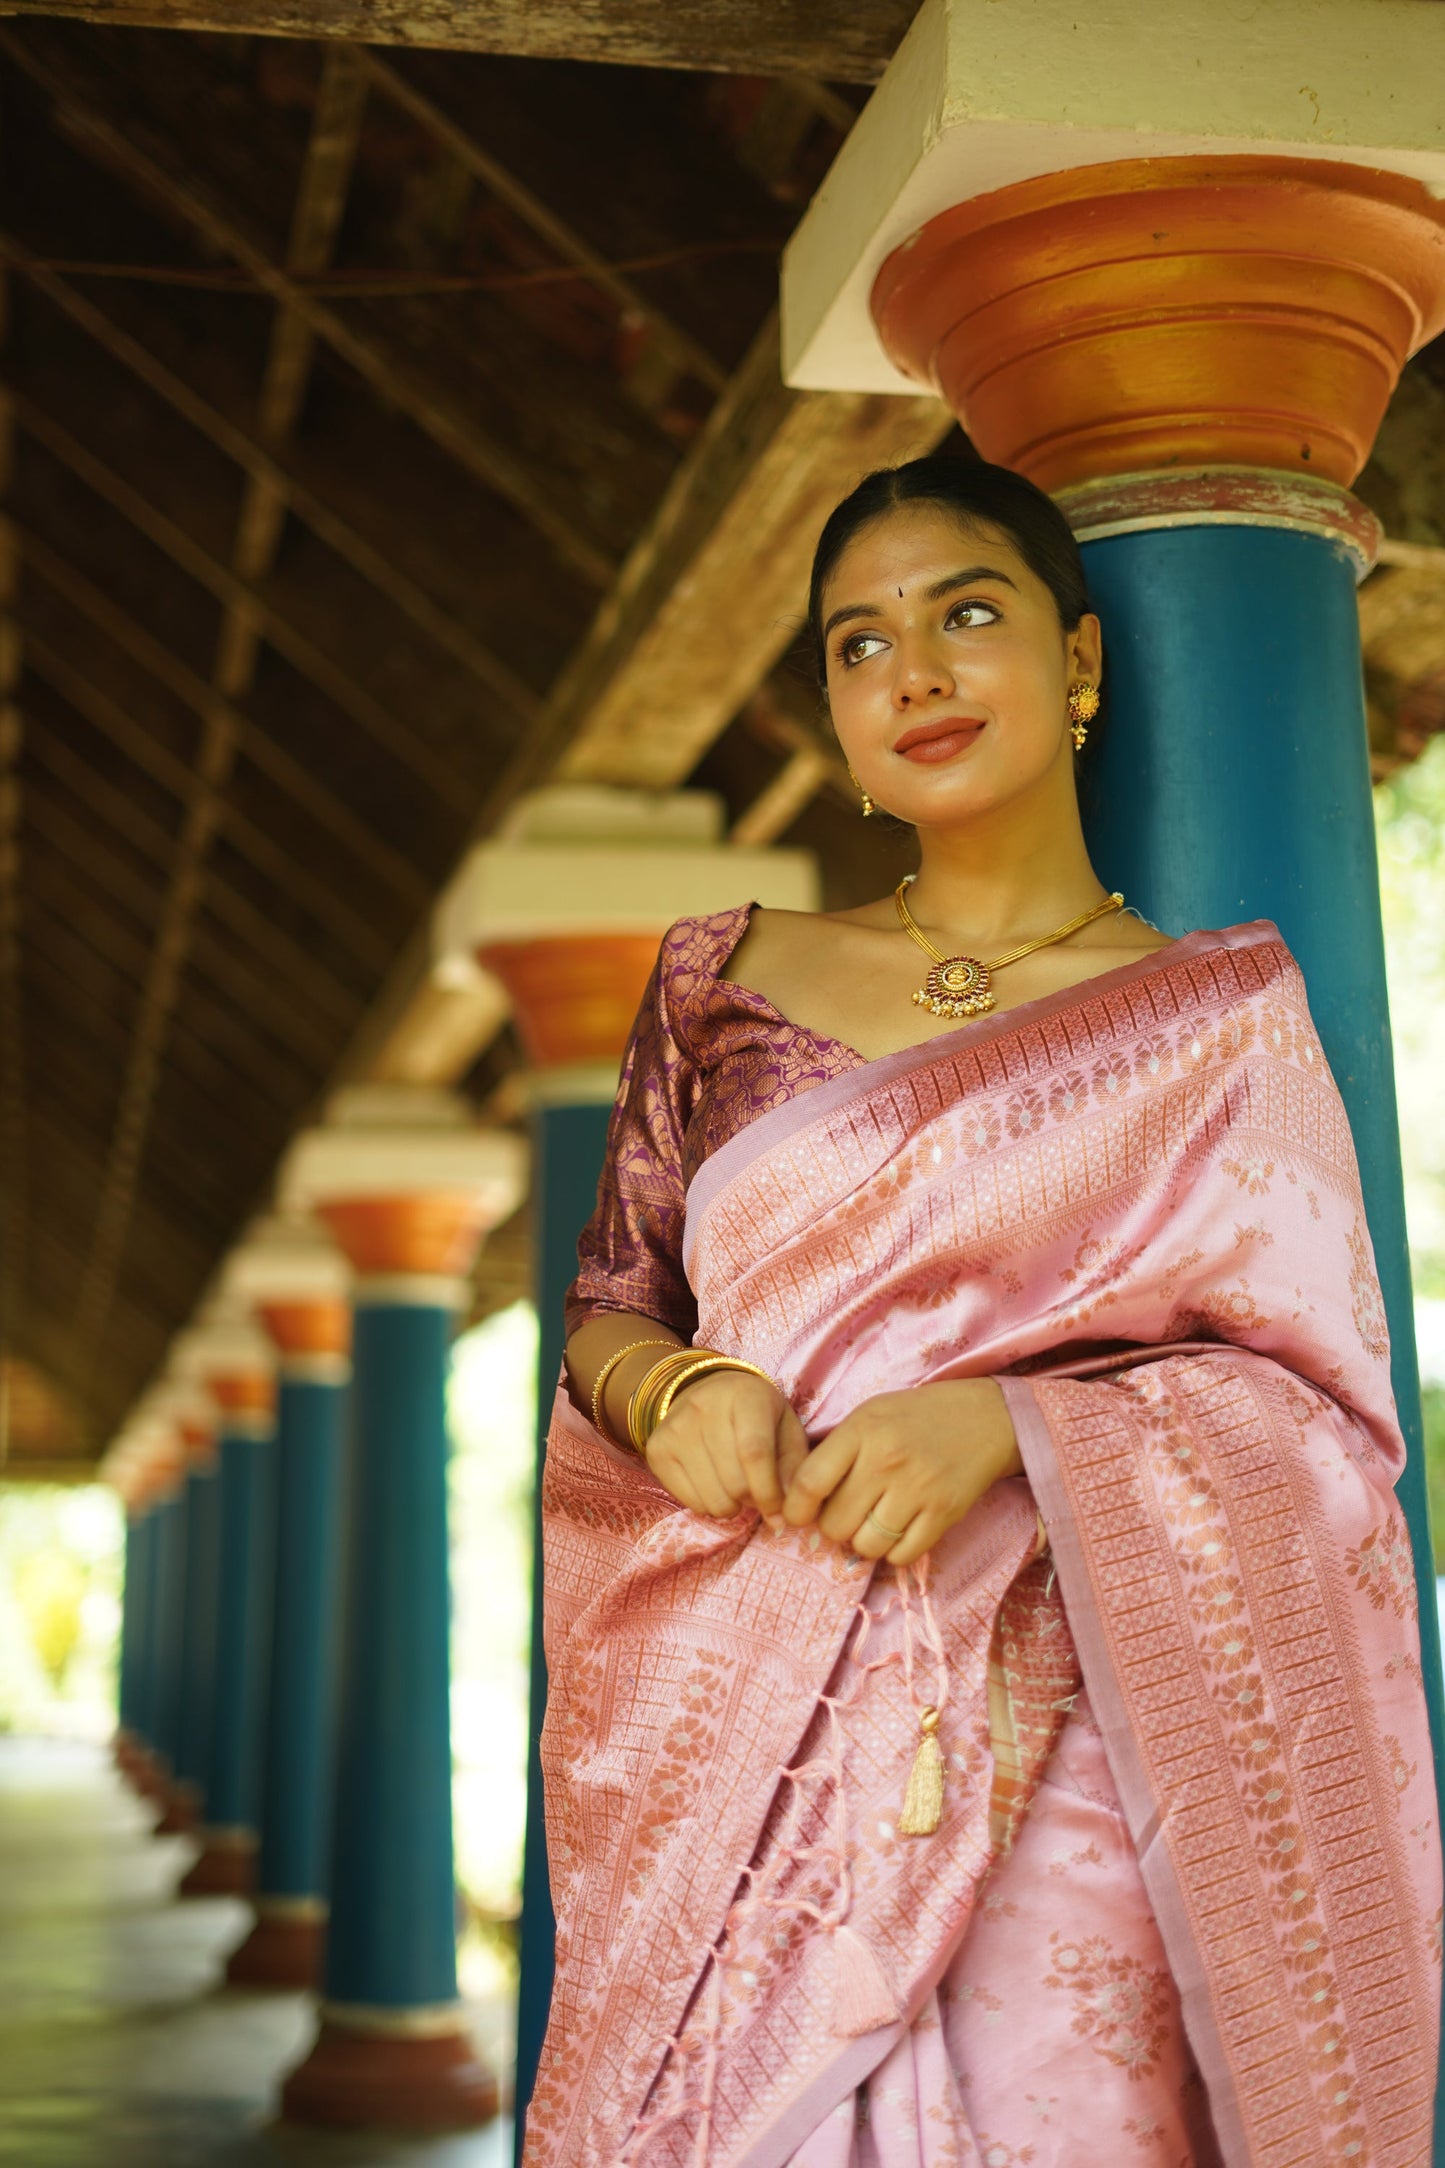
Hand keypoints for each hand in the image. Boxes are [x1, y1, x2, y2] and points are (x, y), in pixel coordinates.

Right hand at [645, 1369, 810, 1521]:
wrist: (708, 1391)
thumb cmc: (757, 1414)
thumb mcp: (785, 1428)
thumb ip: (793, 1467)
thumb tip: (783, 1517)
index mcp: (744, 1395)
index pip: (754, 1453)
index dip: (768, 1491)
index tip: (778, 1510)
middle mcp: (704, 1406)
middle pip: (733, 1481)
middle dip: (753, 1499)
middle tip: (757, 1490)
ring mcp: (675, 1427)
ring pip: (712, 1498)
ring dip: (732, 1505)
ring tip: (736, 1486)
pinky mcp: (657, 1449)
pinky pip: (691, 1502)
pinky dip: (709, 1505)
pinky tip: (714, 1483)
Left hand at [781, 1379, 1021, 1566]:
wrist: (985, 1417)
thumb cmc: (916, 1417)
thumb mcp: (869, 1416)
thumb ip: (836, 1451)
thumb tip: (799, 1498)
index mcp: (862, 1430)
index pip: (810, 1483)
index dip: (795, 1509)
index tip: (798, 1515)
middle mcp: (887, 1460)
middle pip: (835, 1524)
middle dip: (833, 1527)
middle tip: (846, 1515)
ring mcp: (918, 1489)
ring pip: (867, 1545)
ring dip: (864, 1542)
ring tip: (873, 1523)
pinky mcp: (945, 1513)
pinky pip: (903, 1555)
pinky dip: (895, 1551)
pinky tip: (898, 1530)